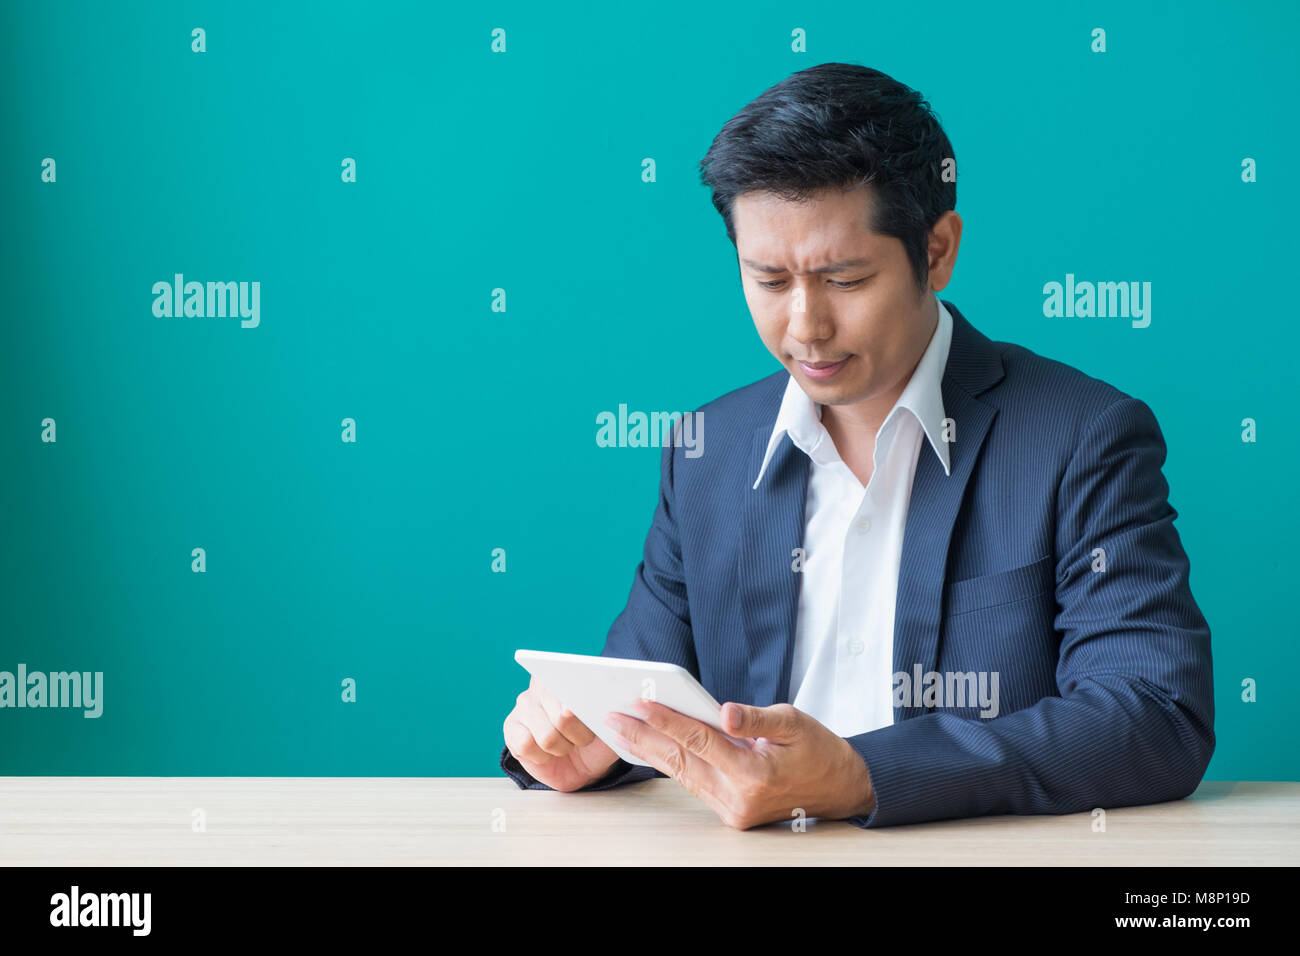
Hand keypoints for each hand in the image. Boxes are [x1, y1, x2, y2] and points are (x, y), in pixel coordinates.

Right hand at [503, 675, 620, 790]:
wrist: (582, 765)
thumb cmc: (596, 740)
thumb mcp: (612, 724)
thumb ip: (610, 709)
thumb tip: (607, 701)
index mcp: (568, 675)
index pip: (574, 686)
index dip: (586, 710)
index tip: (592, 718)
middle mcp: (541, 686)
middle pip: (563, 717)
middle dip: (579, 736)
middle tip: (583, 739)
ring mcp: (523, 706)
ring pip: (546, 736)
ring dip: (561, 748)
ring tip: (566, 746)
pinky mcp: (511, 727)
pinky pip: (526, 745)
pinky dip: (542, 756)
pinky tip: (547, 754)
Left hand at [606, 700, 874, 828]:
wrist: (840, 788)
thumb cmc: (819, 751)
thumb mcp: (794, 723)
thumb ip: (756, 718)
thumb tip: (725, 712)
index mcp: (754, 774)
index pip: (700, 741)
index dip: (668, 720)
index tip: (641, 703)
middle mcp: (739, 798)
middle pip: (681, 762)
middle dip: (644, 737)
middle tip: (613, 717)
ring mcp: (733, 810)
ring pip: (683, 775)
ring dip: (651, 751)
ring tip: (623, 730)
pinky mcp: (731, 812)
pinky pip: (694, 783)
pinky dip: (672, 764)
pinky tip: (652, 748)